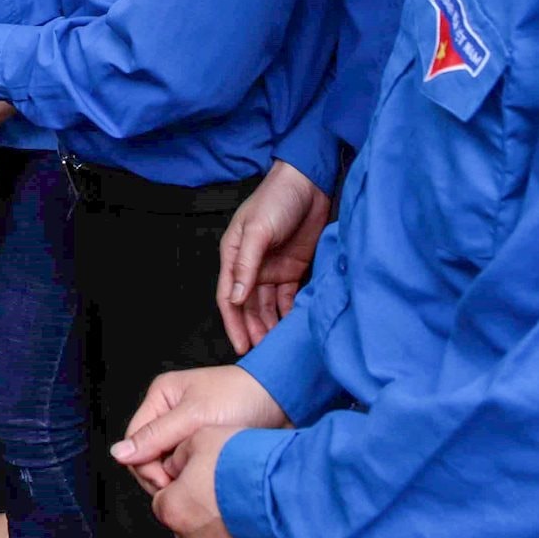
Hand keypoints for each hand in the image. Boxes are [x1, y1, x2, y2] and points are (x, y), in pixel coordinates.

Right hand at [111, 365, 288, 497]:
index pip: (136, 441)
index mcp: (160, 397)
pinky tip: (209, 480)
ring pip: (170, 465)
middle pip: (150, 456)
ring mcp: (188, 430)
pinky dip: (196, 476)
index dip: (147, 466)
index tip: (169, 483)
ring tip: (202, 480)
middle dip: (164, 474)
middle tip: (188, 485)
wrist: (285, 401)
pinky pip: (189, 467)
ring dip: (182, 476)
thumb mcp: (194, 416)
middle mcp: (170, 413)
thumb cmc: (242, 397)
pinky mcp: (205, 445)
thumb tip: (118, 454)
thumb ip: (156, 436)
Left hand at [152, 427, 293, 537]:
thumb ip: (178, 454)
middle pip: (188, 525)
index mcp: (174, 510)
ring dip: (225, 526)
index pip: (163, 502)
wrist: (291, 488)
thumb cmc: (247, 464)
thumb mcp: (200, 437)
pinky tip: (260, 517)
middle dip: (200, 508)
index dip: (179, 486)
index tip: (194, 478)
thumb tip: (174, 463)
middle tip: (222, 486)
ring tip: (245, 500)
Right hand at [217, 161, 332, 353]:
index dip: (233, 323)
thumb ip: (246, 264)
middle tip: (261, 354)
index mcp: (234, 255)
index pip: (229, 296)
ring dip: (270, 325)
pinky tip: (293, 329)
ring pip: (268, 306)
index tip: (240, 346)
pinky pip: (288, 298)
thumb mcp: (257, 230)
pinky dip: (289, 314)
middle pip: (248, 306)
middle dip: (253, 330)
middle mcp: (251, 266)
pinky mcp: (293, 269)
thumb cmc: (276, 199)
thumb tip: (236, 299)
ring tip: (276, 347)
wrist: (309, 183)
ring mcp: (272, 269)